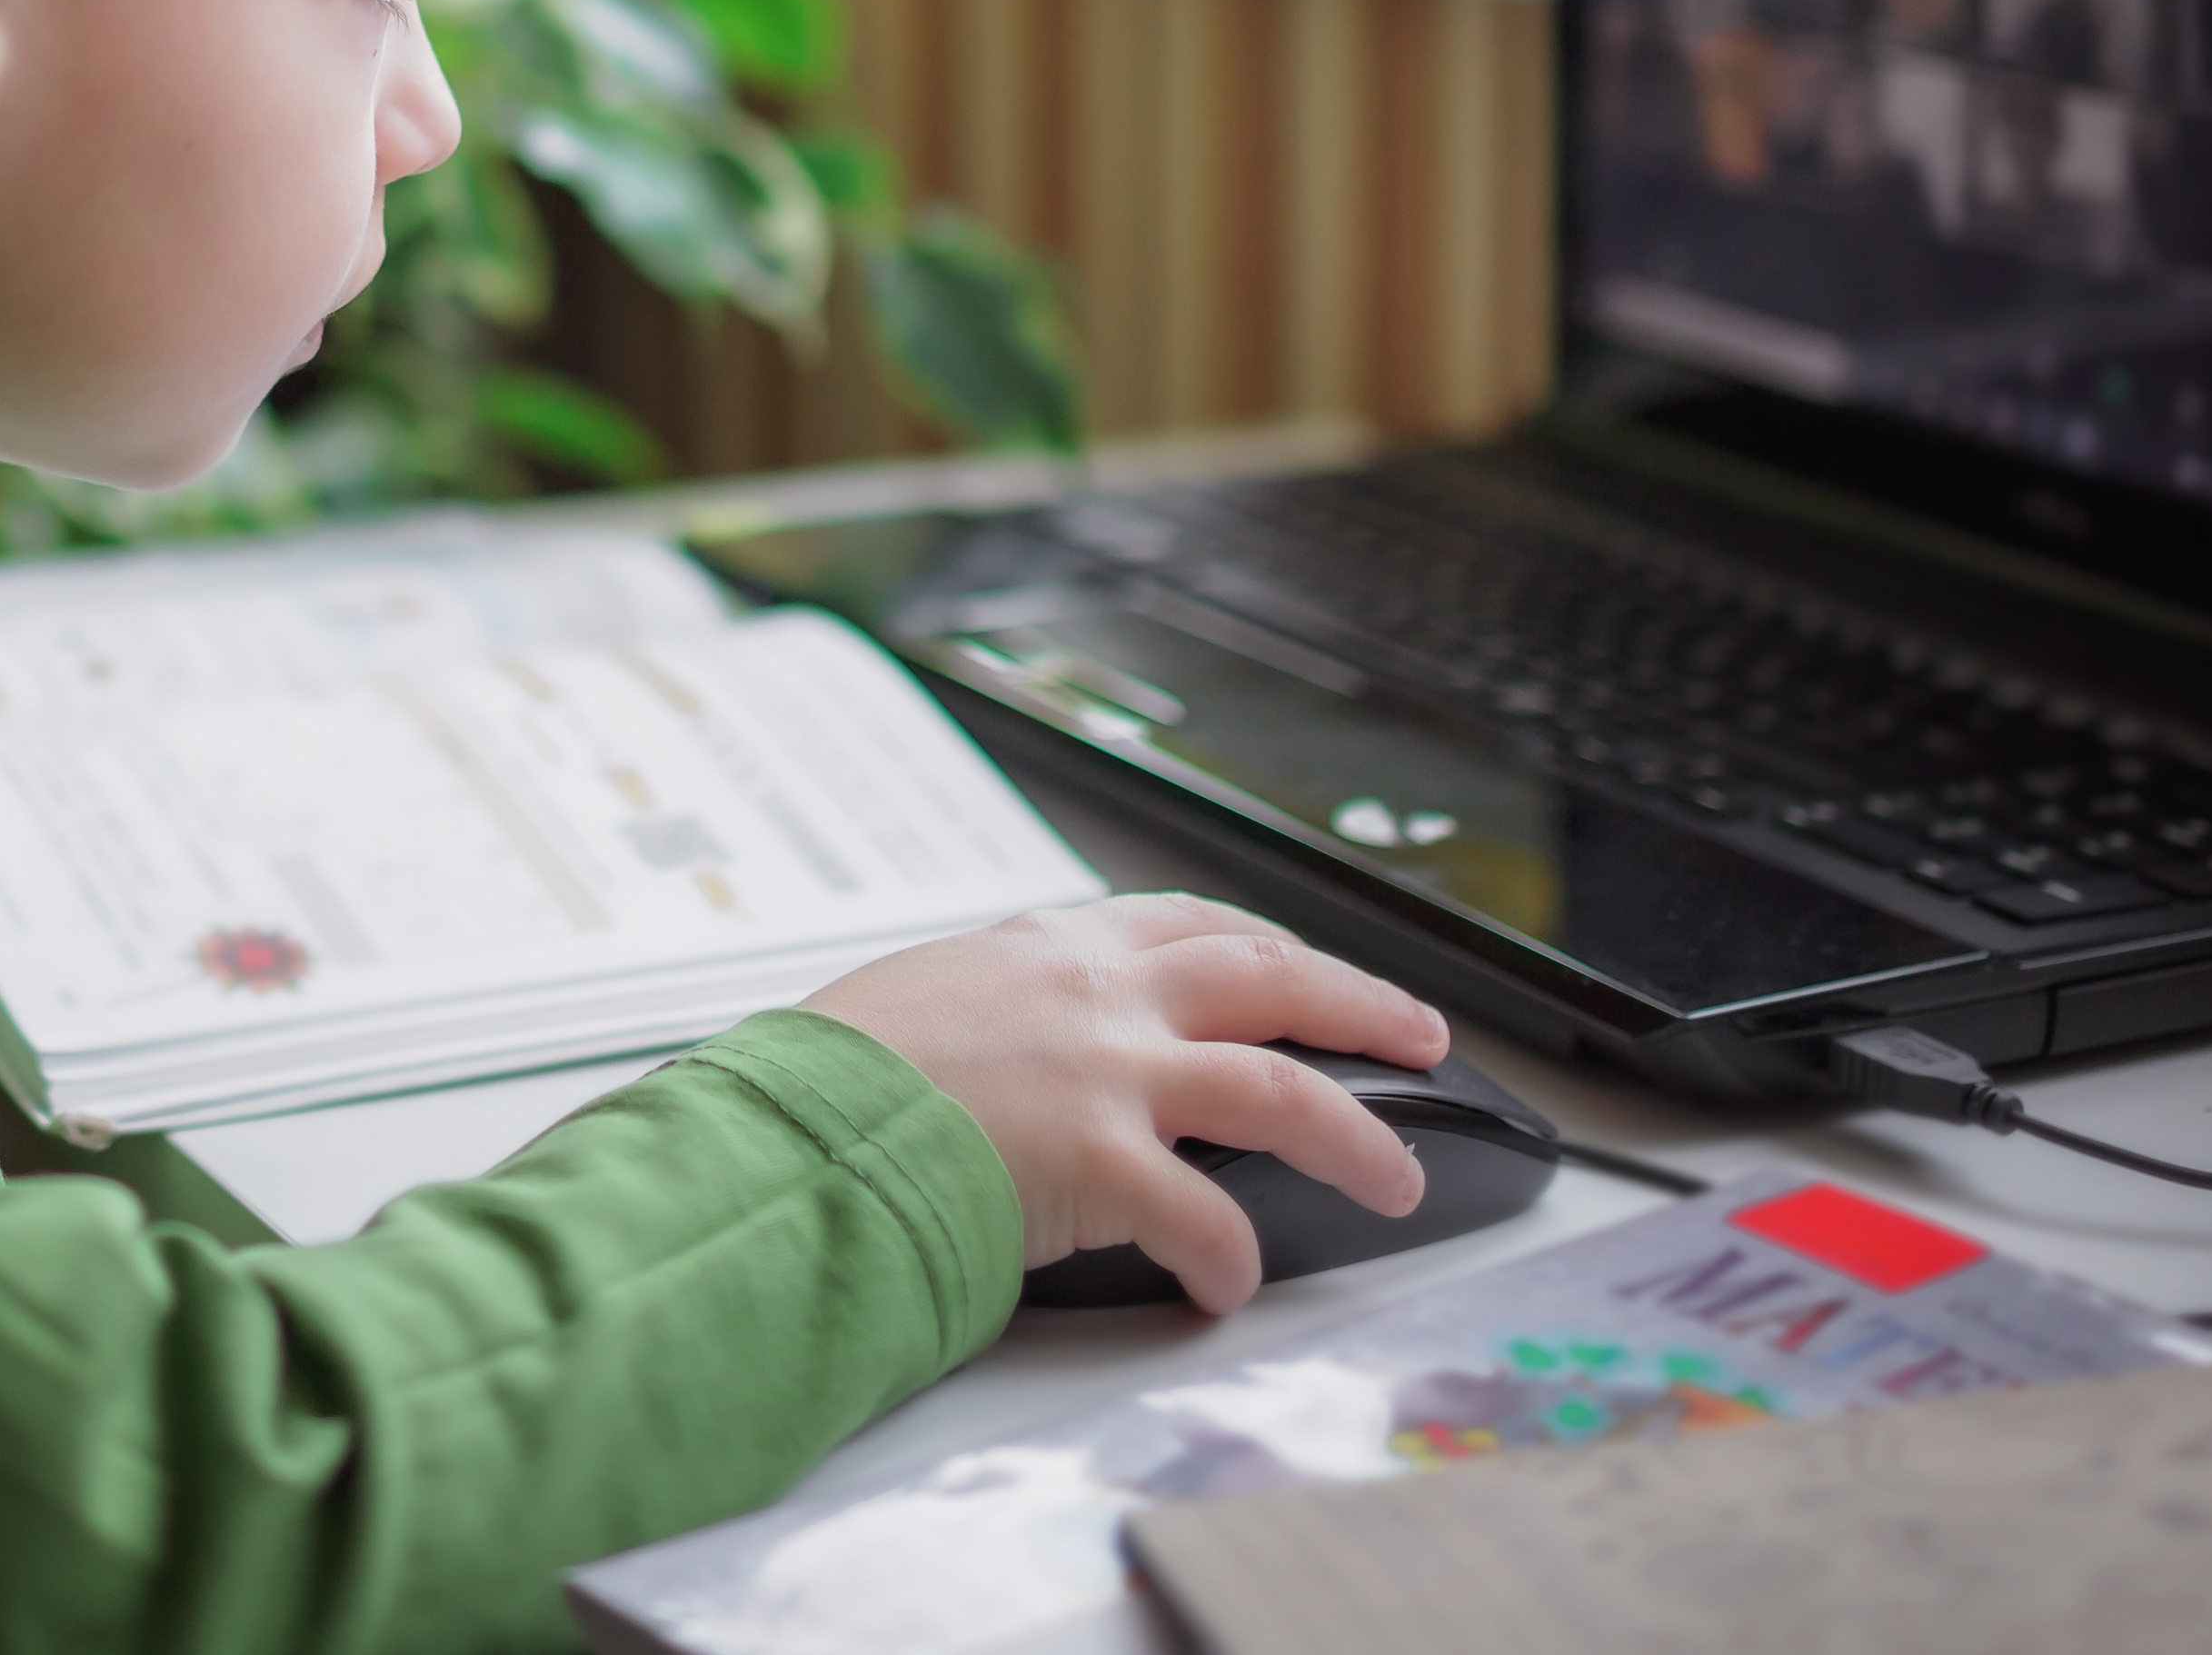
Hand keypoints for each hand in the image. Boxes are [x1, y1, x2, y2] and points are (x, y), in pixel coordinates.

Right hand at [803, 895, 1451, 1315]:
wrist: (791, 1125)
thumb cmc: (825, 1078)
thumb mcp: (916, 999)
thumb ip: (990, 1010)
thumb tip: (1010, 1050)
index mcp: (1047, 948)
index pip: (1188, 923)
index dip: (1267, 946)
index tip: (1305, 962)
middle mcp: (1096, 994)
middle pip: (1269, 978)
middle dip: (1359, 1004)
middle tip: (1420, 1036)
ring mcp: (1109, 1071)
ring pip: (1280, 1086)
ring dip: (1354, 1135)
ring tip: (1399, 1179)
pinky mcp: (1103, 1161)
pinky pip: (1206, 1217)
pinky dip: (1231, 1257)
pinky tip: (1232, 1287)